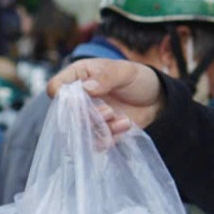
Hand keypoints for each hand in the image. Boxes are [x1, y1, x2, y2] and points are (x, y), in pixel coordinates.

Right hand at [46, 59, 165, 133]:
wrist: (156, 100)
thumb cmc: (138, 78)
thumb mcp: (125, 71)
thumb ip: (106, 78)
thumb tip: (86, 88)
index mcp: (79, 76)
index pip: (56, 87)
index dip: (61, 96)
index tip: (77, 100)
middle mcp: (79, 98)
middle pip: (67, 114)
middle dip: (88, 115)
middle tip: (109, 111)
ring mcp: (88, 116)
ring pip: (80, 130)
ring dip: (101, 127)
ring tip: (122, 119)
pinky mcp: (99, 132)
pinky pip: (96, 141)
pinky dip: (111, 137)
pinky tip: (126, 125)